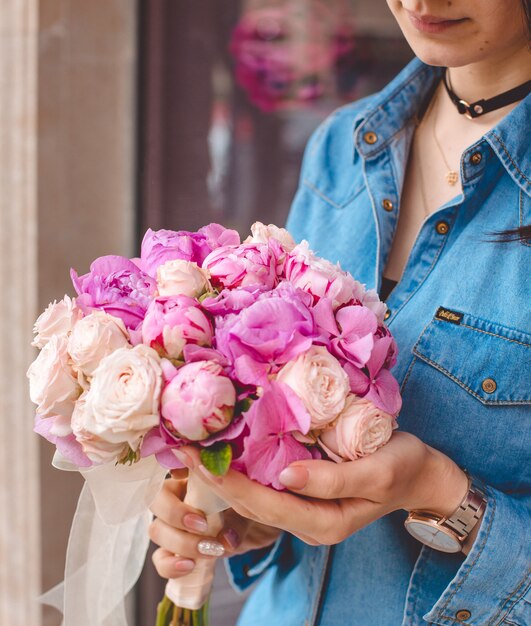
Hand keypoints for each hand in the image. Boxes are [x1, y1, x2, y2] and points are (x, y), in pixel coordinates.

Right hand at [149, 471, 281, 579]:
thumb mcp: (245, 510)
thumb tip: (226, 540)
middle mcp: (176, 499)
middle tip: (203, 526)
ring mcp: (171, 526)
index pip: (170, 469)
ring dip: (179, 542)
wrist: (254, 534)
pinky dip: (170, 565)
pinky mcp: (173, 552)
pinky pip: (160, 560)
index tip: (193, 481)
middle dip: (175, 514)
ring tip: (207, 551)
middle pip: (156, 501)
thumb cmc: (246, 510)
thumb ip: (236, 521)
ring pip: (157, 530)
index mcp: (190, 478)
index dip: (174, 474)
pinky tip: (189, 567)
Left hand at [176, 432, 468, 546]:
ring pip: (255, 498)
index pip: (266, 504)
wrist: (421, 473)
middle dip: (215, 480)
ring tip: (195, 449)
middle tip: (182, 449)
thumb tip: (285, 476)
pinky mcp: (306, 495)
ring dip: (224, 475)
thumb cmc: (402, 467)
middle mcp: (308, 523)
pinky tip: (227, 450)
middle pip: (252, 504)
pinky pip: (267, 487)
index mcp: (323, 524)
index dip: (229, 483)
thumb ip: (332, 480)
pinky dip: (244, 470)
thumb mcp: (375, 471)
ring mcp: (305, 511)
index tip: (198, 458)